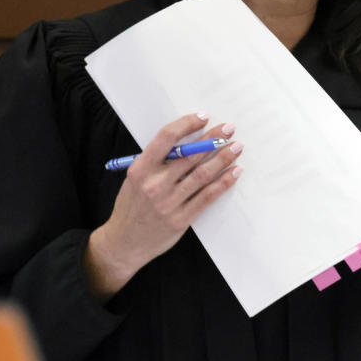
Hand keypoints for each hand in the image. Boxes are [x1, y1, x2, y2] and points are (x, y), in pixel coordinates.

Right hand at [85, 113, 243, 298]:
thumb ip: (157, 162)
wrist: (124, 243)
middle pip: (190, 155)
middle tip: (229, 129)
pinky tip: (234, 172)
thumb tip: (189, 141)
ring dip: (223, 158)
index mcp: (140, 169)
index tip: (203, 117)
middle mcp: (154, 184)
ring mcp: (169, 203)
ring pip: (202, 175)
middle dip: (213, 139)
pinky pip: (207, 196)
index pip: (166, 138)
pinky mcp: (181, 219)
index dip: (187, 125)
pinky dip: (223, 182)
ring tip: (236, 147)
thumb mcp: (135, 178)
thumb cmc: (132, 206)